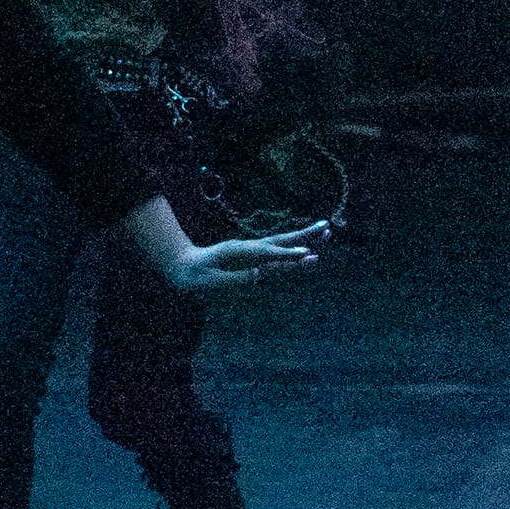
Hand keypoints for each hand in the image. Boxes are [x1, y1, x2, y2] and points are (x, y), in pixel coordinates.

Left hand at [167, 222, 330, 289]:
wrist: (183, 264)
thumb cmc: (196, 275)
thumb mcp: (211, 280)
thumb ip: (235, 278)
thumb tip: (258, 276)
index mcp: (239, 252)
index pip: (268, 254)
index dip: (288, 255)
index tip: (307, 254)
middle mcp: (248, 247)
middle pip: (280, 240)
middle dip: (304, 235)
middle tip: (327, 227)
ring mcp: (251, 249)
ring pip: (281, 242)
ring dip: (304, 237)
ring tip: (325, 230)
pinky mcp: (252, 255)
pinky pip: (276, 251)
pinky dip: (294, 248)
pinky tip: (308, 247)